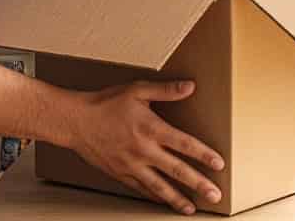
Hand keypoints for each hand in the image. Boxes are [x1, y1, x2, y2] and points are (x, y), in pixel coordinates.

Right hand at [69, 80, 224, 214]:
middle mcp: (143, 150)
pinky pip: (141, 189)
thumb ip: (165, 90)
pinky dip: (155, 197)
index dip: (203, 154)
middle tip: (215, 195)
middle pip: (176, 170)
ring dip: (177, 199)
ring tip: (192, 209)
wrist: (75, 121)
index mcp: (151, 128)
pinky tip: (165, 202)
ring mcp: (131, 165)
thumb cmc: (106, 103)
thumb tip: (190, 86)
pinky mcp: (120, 174)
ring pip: (159, 186)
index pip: (184, 144)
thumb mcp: (137, 90)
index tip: (219, 164)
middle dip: (198, 184)